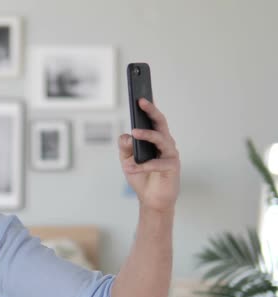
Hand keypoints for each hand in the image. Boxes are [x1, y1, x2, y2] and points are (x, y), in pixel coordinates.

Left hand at [119, 98, 179, 212]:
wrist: (152, 200)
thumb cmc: (141, 177)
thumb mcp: (127, 161)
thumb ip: (125, 147)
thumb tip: (127, 136)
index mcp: (155, 140)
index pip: (153, 120)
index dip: (148, 108)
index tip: (140, 96)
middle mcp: (165, 144)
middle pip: (160, 123)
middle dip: (151, 111)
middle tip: (141, 101)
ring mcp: (170, 154)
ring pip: (160, 139)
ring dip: (146, 135)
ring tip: (134, 133)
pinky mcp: (172, 167)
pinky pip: (156, 163)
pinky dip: (142, 165)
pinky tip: (130, 167)